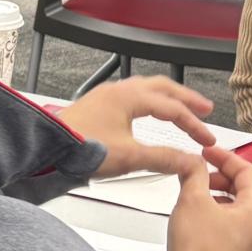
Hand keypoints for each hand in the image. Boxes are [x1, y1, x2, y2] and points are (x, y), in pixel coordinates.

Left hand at [57, 76, 218, 179]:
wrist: (45, 148)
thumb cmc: (78, 148)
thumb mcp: (129, 157)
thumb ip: (163, 158)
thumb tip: (190, 162)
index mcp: (129, 97)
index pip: (172, 108)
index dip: (194, 124)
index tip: (206, 139)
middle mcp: (117, 91)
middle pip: (161, 88)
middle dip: (185, 99)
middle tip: (204, 109)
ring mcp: (105, 96)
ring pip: (144, 89)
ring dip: (166, 98)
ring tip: (179, 108)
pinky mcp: (95, 106)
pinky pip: (130, 96)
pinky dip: (147, 102)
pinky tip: (144, 113)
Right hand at [168, 150, 251, 250]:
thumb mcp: (191, 200)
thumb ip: (194, 174)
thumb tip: (194, 163)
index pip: (248, 172)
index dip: (226, 157)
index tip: (209, 153)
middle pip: (249, 190)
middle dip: (226, 177)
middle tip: (204, 173)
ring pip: (243, 210)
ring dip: (223, 196)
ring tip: (199, 196)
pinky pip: (237, 228)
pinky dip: (222, 215)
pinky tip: (202, 219)